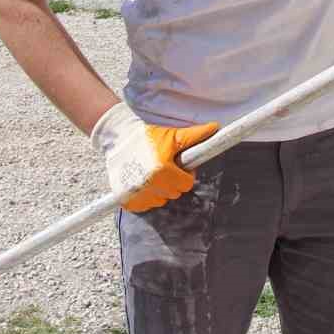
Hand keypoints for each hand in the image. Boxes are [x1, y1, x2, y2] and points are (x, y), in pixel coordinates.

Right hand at [90, 102, 219, 211]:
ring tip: (153, 174)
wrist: (118, 138)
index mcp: (162, 169)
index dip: (185, 173)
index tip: (177, 164)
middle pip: (175, 193)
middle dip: (173, 181)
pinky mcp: (126, 200)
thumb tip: (215, 128)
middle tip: (165, 167)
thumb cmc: (147, 137)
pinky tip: (143, 182)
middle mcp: (149, 184)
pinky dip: (146, 197)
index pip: (186, 183)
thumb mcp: (172, 136)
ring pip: (161, 201)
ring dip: (160, 190)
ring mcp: (137, 194)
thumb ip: (194, 136)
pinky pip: (146, 206)